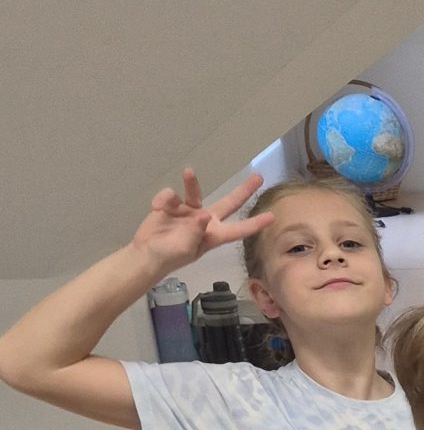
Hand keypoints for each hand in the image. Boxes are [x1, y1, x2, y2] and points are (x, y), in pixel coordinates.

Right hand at [129, 168, 273, 276]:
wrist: (146, 253)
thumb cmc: (170, 256)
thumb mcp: (185, 249)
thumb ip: (196, 232)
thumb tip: (203, 216)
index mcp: (213, 235)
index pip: (238, 229)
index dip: (254, 223)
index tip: (272, 217)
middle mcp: (205, 221)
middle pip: (228, 203)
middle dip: (243, 190)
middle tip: (258, 177)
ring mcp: (189, 211)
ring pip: (195, 191)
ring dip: (192, 182)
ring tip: (188, 172)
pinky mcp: (173, 205)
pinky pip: (171, 195)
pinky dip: (164, 199)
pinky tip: (157, 208)